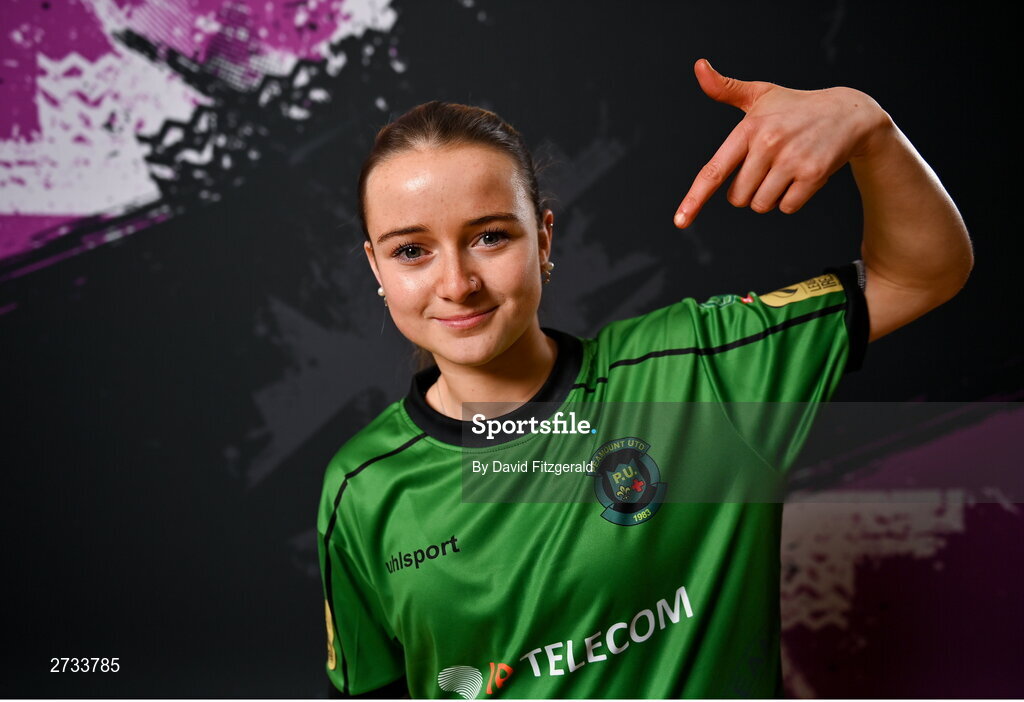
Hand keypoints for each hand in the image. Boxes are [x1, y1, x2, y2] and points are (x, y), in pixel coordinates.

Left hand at [674, 59, 888, 227]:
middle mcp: (768, 144)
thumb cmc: (795, 107)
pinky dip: (792, 200)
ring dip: (770, 197)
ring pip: (762, 205)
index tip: (681, 221)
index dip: (695, 198)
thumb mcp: (761, 95)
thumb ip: (726, 88)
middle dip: (749, 191)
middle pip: (738, 198)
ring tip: (785, 170)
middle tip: (768, 167)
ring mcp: (791, 160)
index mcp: (749, 127)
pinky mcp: (813, 174)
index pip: (714, 170)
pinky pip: (787, 207)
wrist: (849, 113)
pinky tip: (803, 176)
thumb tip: (699, 67)